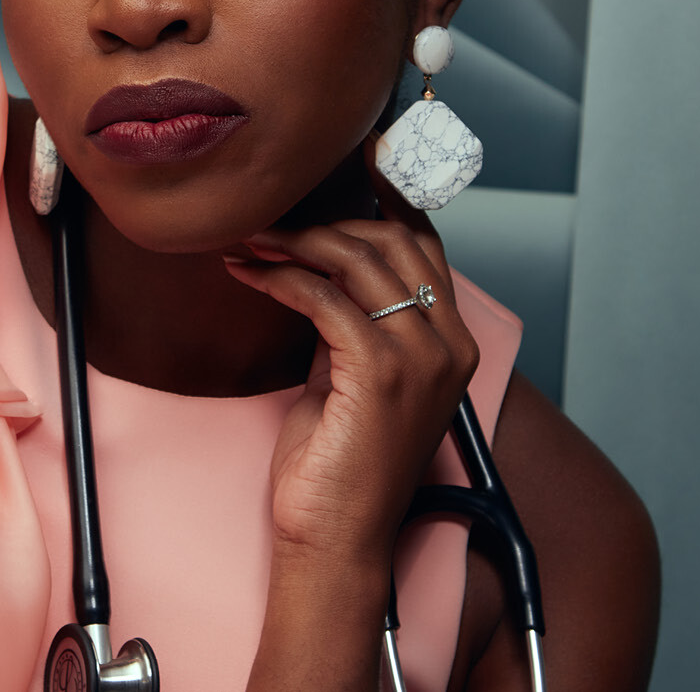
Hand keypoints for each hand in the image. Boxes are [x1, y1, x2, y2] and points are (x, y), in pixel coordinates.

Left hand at [224, 134, 479, 562]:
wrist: (335, 536)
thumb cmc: (336, 460)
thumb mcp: (350, 372)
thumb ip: (352, 318)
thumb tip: (318, 263)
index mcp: (452, 341)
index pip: (423, 243)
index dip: (382, 197)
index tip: (339, 162)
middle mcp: (450, 343)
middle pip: (392, 239)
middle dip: (324, 216)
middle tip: (266, 217)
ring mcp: (422, 357)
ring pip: (358, 258)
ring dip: (293, 239)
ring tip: (247, 239)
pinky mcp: (380, 372)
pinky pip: (324, 297)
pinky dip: (279, 276)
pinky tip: (247, 273)